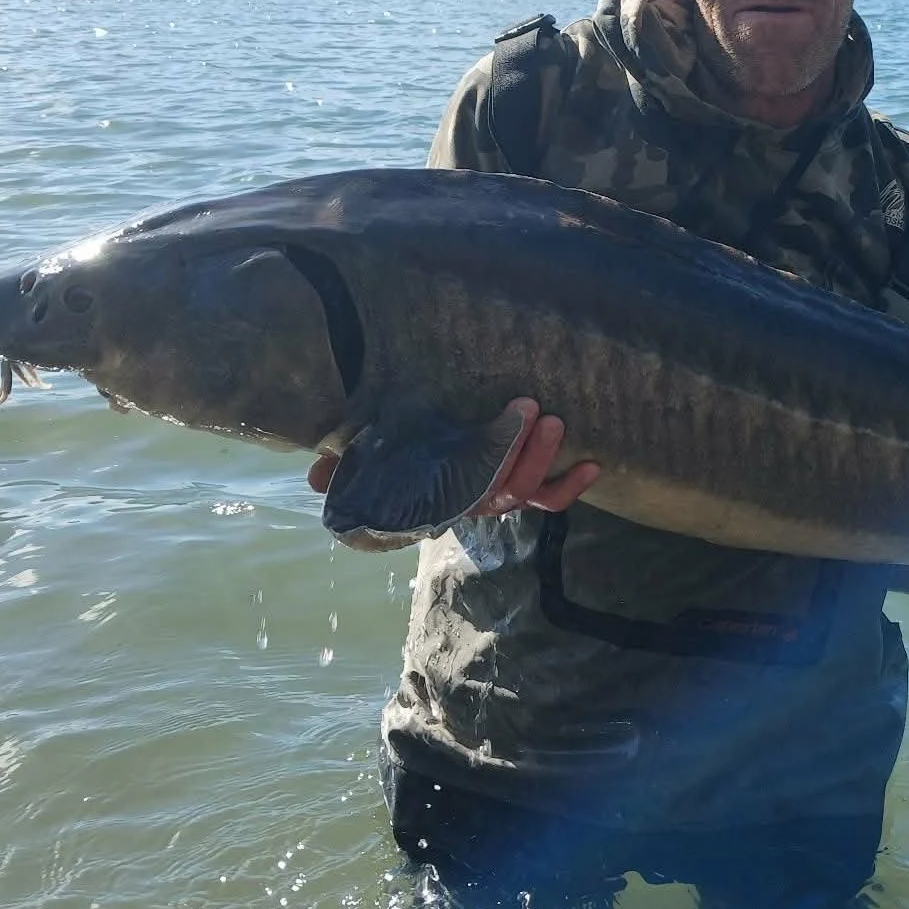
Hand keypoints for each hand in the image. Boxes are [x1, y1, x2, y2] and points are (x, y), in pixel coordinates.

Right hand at [305, 397, 600, 516]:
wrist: (411, 459)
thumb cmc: (389, 447)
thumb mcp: (364, 453)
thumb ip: (344, 465)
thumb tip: (314, 476)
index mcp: (436, 491)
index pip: (460, 490)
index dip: (482, 462)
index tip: (496, 424)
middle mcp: (469, 499)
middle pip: (501, 489)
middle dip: (519, 452)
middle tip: (529, 408)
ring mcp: (497, 495)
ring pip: (526, 491)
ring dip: (543, 458)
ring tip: (554, 420)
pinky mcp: (523, 488)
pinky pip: (550, 500)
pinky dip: (572, 486)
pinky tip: (594, 464)